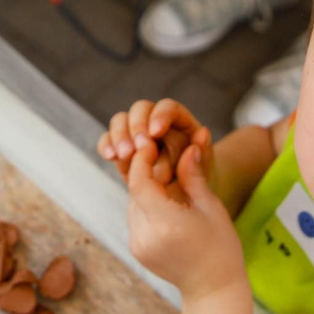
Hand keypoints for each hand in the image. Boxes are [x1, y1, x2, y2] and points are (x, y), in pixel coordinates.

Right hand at [97, 98, 212, 192]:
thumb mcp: (206, 174)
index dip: (161, 115)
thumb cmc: (200, 187)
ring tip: (124, 155)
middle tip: (138, 147)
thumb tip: (203, 133)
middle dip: (137, 125)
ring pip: (121, 121)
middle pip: (141, 109)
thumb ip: (202, 157)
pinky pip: (109, 140)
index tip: (156, 131)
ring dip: (120, 135)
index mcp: (181, 124)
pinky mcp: (123, 152)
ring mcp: (138, 137)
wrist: (184, 206)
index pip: (168, 108)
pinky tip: (109, 156)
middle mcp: (157, 124)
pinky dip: (107, 145)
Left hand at [125, 129, 245, 301]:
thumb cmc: (221, 247)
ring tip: (166, 180)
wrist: (213, 289)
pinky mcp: (136, 250)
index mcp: (166, 224)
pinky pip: (135, 218)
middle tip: (162, 156)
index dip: (143, 159)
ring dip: (145, 189)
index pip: (140, 182)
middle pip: (134, 191)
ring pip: (133, 203)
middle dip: (146, 172)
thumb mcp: (210, 207)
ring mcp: (138, 245)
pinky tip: (164, 203)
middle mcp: (145, 236)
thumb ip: (193, 176)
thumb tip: (188, 146)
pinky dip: (146, 206)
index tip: (153, 144)